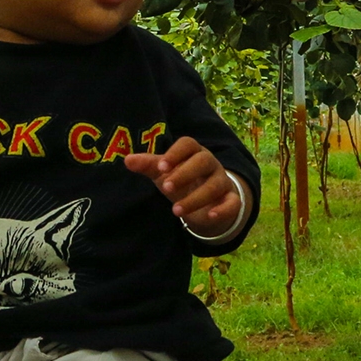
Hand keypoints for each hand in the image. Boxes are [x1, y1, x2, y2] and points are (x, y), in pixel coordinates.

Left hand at [124, 137, 240, 234]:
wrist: (205, 200)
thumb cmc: (181, 180)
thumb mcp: (164, 173)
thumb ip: (148, 165)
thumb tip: (127, 160)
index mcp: (193, 152)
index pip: (188, 144)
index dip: (175, 154)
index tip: (161, 167)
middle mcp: (210, 163)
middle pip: (203, 161)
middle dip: (185, 174)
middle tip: (166, 188)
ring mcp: (222, 181)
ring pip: (215, 185)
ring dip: (196, 198)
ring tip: (175, 210)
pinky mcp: (231, 199)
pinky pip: (232, 202)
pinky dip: (223, 210)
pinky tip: (210, 216)